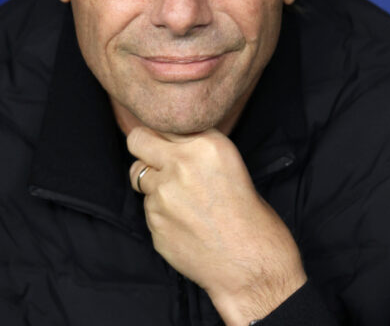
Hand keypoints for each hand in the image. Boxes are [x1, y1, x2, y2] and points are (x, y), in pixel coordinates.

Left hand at [127, 127, 306, 325]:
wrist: (252, 266)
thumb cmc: (250, 216)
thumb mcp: (229, 164)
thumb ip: (195, 150)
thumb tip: (164, 142)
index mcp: (206, 145)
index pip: (163, 124)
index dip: (164, 136)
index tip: (167, 143)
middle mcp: (180, 164)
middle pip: (137, 140)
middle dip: (143, 149)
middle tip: (156, 161)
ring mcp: (163, 194)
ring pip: (139, 177)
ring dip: (154, 185)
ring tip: (183, 202)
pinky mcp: (154, 221)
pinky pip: (148, 208)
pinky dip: (161, 214)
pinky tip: (186, 226)